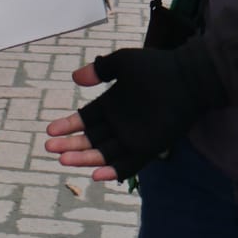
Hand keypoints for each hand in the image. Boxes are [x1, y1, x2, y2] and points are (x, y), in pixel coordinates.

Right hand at [44, 46, 212, 179]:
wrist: (188, 78)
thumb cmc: (156, 67)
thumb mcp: (123, 62)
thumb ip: (100, 69)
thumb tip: (75, 78)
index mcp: (112, 105)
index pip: (86, 119)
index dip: (68, 125)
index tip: (50, 130)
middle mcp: (120, 124)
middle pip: (90, 139)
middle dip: (70, 144)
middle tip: (50, 148)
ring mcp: (134, 137)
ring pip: (104, 154)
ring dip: (84, 158)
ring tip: (63, 159)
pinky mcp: (149, 148)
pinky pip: (128, 165)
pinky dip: (113, 171)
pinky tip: (96, 174)